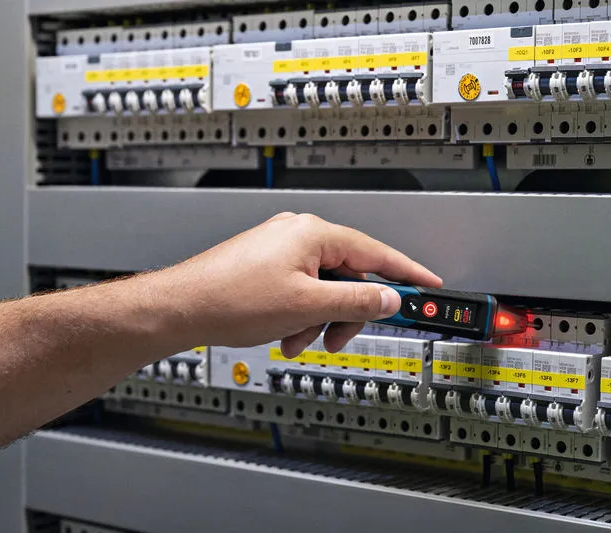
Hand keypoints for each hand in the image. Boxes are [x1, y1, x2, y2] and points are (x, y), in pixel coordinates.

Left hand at [153, 213, 441, 356]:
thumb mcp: (307, 306)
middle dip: (346, 312)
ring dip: (319, 319)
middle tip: (338, 337)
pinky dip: (301, 315)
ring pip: (324, 287)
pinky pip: (302, 289)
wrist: (181, 308)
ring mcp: (282, 249)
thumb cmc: (230, 298)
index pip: (376, 253)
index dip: (407, 273)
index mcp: (313, 233)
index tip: (429, 285)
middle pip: (349, 275)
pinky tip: (285, 333)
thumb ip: (356, 301)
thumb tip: (388, 298)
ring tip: (298, 339)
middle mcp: (299, 234)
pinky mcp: (268, 265)